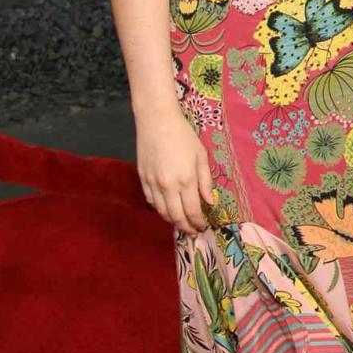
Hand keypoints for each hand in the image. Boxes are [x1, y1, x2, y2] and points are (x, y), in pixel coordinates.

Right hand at [136, 106, 215, 235]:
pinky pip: (152, 202)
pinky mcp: (143, 179)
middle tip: (193, 232)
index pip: (192, 211)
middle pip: (177, 217)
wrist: (156, 121)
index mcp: (186, 179)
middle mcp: (168, 186)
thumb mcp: (201, 156)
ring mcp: (153, 184)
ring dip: (173, 222)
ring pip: (162, 212)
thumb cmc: (183, 135)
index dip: (198, 223)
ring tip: (182, 224)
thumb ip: (205, 181)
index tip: (203, 227)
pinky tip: (168, 210)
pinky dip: (160, 210)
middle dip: (186, 227)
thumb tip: (209, 202)